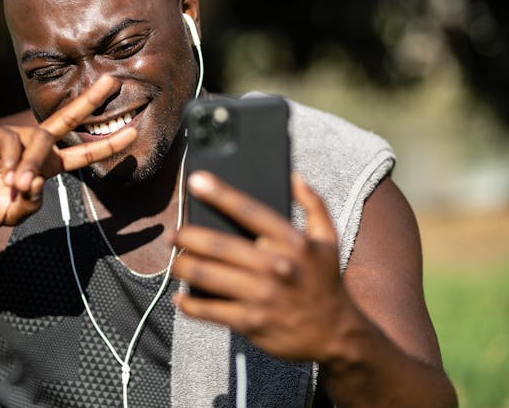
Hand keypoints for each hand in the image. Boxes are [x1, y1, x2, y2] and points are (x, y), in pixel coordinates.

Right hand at [0, 75, 135, 226]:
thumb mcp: (16, 211)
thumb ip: (32, 202)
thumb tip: (37, 181)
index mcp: (47, 165)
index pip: (82, 152)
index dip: (107, 145)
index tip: (133, 134)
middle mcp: (35, 146)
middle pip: (67, 119)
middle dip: (90, 101)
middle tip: (113, 82)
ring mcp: (14, 137)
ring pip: (37, 143)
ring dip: (30, 167)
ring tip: (16, 187)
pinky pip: (10, 142)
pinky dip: (10, 161)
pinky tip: (3, 177)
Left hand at [172, 171, 357, 361]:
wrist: (335, 334)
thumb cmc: (326, 282)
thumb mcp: (329, 239)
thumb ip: (313, 204)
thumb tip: (294, 175)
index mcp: (292, 242)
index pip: (250, 211)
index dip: (220, 193)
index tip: (195, 181)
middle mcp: (275, 266)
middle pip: (218, 245)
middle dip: (187, 236)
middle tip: (173, 234)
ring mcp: (261, 295)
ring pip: (207, 276)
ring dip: (181, 267)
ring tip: (173, 262)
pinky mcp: (250, 322)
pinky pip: (209, 311)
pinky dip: (189, 304)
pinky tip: (180, 298)